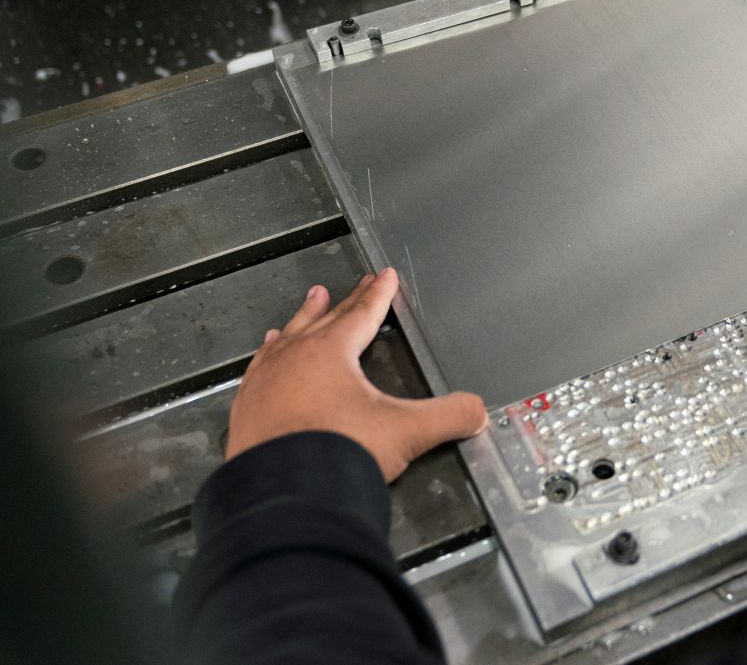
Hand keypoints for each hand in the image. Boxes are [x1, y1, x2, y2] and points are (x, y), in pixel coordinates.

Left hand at [227, 268, 487, 480]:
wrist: (284, 493)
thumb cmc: (341, 451)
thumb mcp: (406, 432)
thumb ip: (448, 417)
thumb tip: (478, 412)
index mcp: (331, 351)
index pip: (362, 314)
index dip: (379, 295)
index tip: (385, 275)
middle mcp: (294, 357)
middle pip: (323, 319)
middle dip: (342, 301)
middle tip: (351, 283)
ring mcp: (265, 382)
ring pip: (287, 338)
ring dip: (302, 319)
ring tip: (309, 304)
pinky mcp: (247, 408)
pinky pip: (260, 368)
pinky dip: (269, 354)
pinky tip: (267, 354)